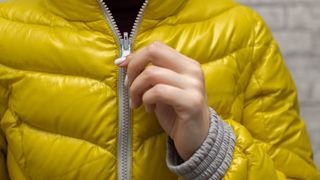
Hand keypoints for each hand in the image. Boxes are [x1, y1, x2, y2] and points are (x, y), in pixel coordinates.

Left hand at [118, 41, 209, 159]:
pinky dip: (146, 99)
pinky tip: (149, 109)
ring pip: (151, 74)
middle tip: (128, 86)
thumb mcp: (162, 89)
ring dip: (136, 89)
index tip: (122, 66)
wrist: (198, 139)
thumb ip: (150, 74)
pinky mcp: (191, 101)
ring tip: (137, 103)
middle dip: (133, 67)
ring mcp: (194, 85)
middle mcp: (192, 70)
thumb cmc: (177, 113)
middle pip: (153, 52)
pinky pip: (158, 92)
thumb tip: (124, 62)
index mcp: (187, 64)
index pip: (156, 47)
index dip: (135, 55)